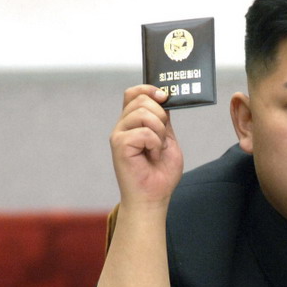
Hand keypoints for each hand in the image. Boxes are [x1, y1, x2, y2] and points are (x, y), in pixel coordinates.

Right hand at [109, 85, 183, 208]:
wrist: (154, 197)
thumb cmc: (160, 173)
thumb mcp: (167, 140)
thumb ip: (164, 120)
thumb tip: (163, 98)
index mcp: (133, 123)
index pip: (133, 93)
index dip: (148, 89)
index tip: (164, 97)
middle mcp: (123, 126)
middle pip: (141, 99)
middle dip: (161, 115)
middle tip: (162, 139)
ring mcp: (119, 134)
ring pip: (143, 113)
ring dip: (159, 131)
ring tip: (157, 149)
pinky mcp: (119, 145)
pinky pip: (144, 132)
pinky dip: (155, 144)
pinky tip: (152, 156)